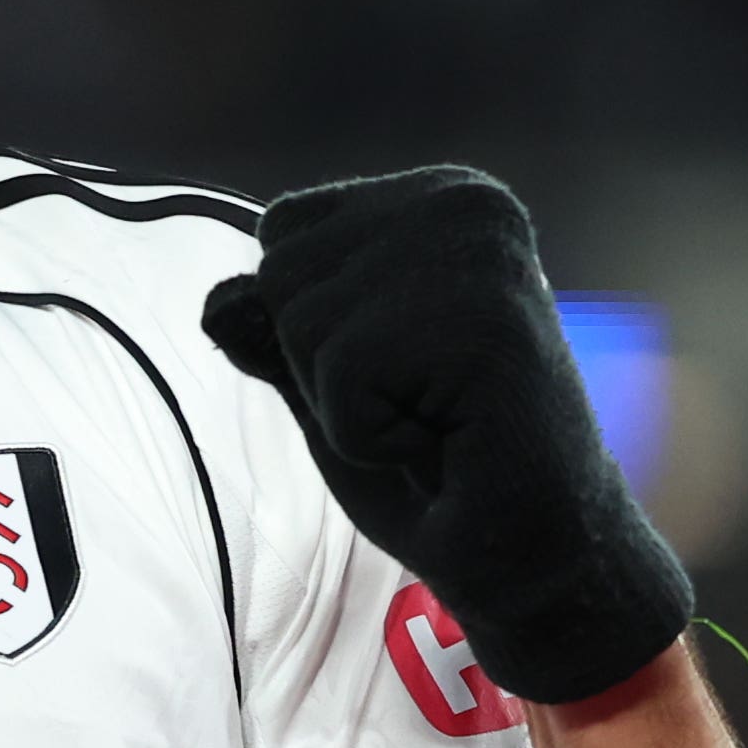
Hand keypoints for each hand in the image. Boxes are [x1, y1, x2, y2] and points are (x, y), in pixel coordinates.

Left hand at [200, 167, 690, 706]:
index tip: (400, 371)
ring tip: (436, 423)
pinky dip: (370, 442)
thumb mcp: (336, 383)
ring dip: (347, 409)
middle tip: (420, 407)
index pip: (284, 232)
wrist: (531, 551)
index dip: (312, 331)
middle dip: (323, 370)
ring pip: (301, 327)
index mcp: (444, 196)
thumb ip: (279, 332)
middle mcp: (467, 203)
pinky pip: (338, 385)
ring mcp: (481, 255)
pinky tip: (448, 443)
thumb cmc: (442, 470)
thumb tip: (216, 300)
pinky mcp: (483, 321)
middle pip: (281, 274)